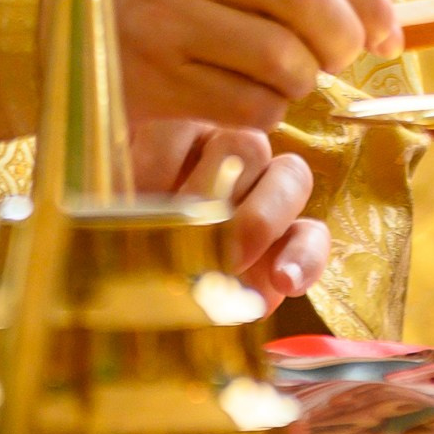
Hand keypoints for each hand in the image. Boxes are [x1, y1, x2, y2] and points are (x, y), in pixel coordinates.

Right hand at [118, 0, 398, 129]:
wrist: (50, 29)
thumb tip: (380, 18)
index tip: (387, 33)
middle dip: (342, 40)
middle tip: (338, 59)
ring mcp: (166, 22)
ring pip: (283, 61)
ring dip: (300, 83)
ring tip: (281, 80)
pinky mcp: (153, 81)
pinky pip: (248, 107)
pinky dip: (265, 113)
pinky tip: (243, 99)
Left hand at [131, 120, 328, 309]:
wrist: (161, 307)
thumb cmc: (129, 252)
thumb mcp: (120, 226)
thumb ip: (121, 206)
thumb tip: (119, 203)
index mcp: (182, 141)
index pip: (180, 127)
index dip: (161, 157)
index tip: (140, 192)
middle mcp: (231, 157)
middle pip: (246, 144)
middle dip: (221, 186)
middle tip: (197, 229)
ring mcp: (269, 194)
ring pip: (290, 174)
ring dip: (263, 217)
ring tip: (235, 261)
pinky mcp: (296, 238)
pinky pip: (314, 233)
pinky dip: (303, 257)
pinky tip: (284, 282)